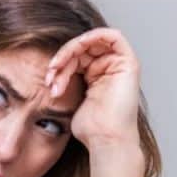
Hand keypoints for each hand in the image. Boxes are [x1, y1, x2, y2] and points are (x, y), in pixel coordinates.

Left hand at [45, 28, 141, 150]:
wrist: (106, 140)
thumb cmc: (91, 130)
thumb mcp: (70, 101)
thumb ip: (66, 82)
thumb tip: (50, 73)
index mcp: (99, 78)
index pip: (77, 57)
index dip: (60, 64)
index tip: (47, 80)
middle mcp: (111, 70)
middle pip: (83, 49)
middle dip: (62, 60)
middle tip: (49, 78)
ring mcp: (121, 66)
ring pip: (91, 42)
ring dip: (69, 53)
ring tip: (56, 74)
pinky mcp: (128, 63)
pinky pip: (112, 36)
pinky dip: (90, 37)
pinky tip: (74, 50)